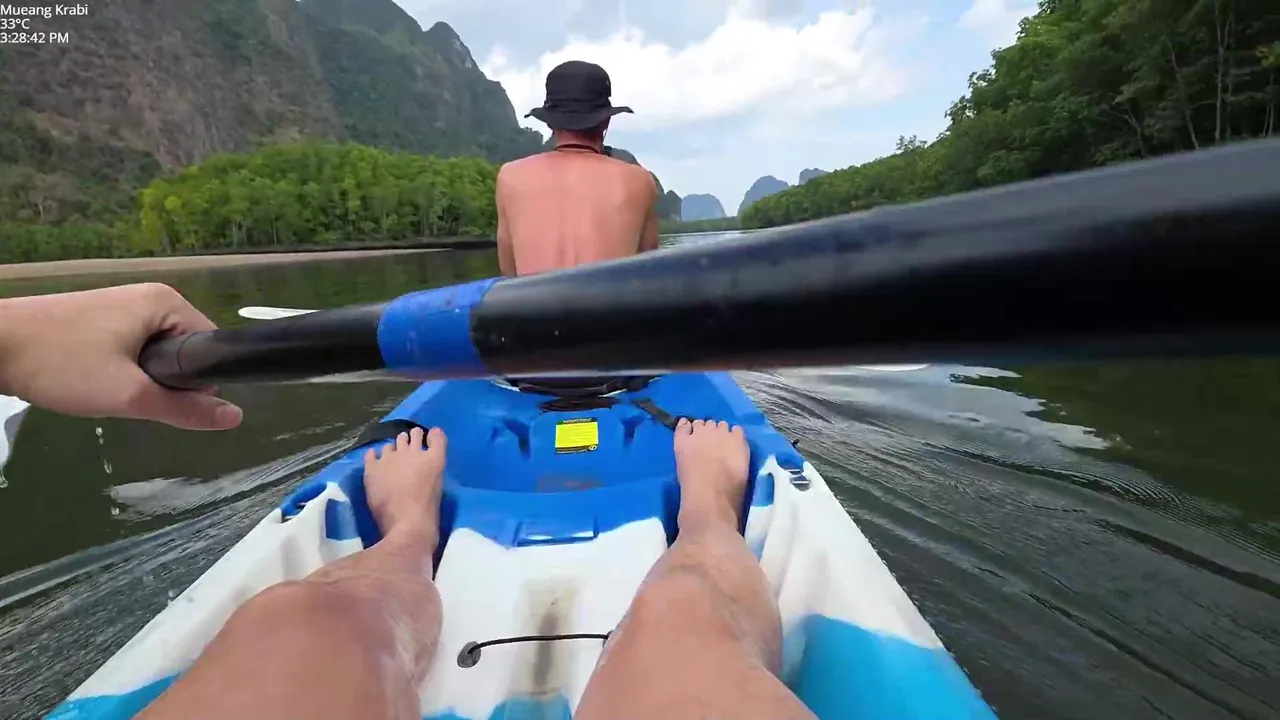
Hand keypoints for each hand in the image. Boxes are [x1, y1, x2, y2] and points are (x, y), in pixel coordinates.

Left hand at [0, 283, 242, 430]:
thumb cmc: (62, 363)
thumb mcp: (129, 395)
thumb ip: (185, 409)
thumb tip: (236, 417)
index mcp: (167, 302)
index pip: (210, 348)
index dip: (197, 382)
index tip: (164, 399)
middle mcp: (151, 296)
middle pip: (185, 351)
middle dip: (164, 381)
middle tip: (130, 396)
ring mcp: (124, 304)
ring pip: (156, 353)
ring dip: (140, 378)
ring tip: (108, 388)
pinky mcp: (102, 316)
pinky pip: (133, 348)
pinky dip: (121, 369)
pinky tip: (94, 379)